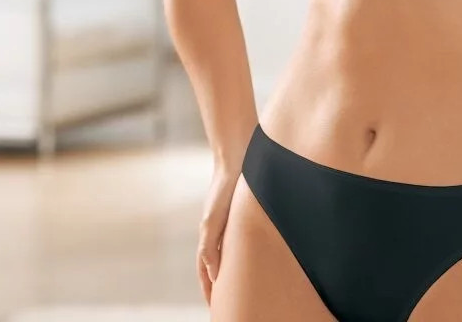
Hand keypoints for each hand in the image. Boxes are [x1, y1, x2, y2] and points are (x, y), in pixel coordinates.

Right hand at [196, 164, 239, 305]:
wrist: (238, 156)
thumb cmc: (224, 187)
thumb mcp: (213, 219)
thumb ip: (210, 246)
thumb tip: (214, 275)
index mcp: (209, 235)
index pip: (206, 269)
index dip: (208, 288)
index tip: (214, 306)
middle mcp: (219, 230)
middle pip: (217, 264)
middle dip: (220, 284)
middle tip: (227, 304)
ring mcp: (231, 223)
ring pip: (231, 254)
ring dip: (233, 271)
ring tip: (242, 287)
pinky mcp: (245, 214)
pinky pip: (243, 241)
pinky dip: (245, 254)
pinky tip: (256, 258)